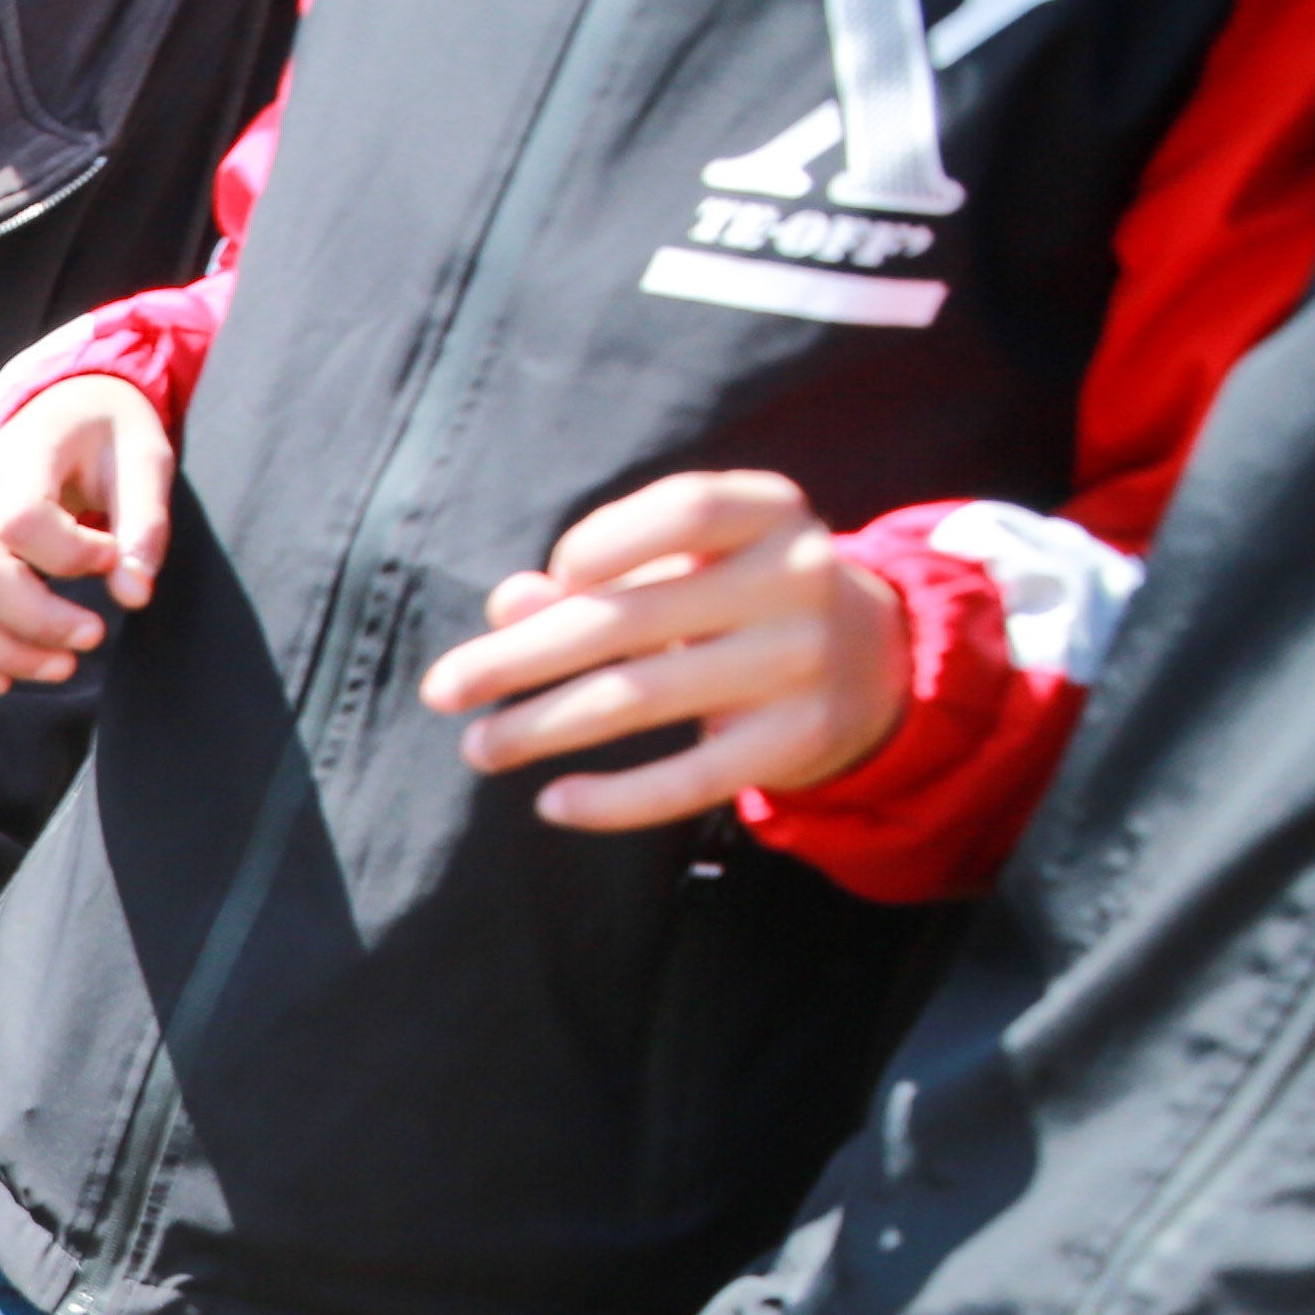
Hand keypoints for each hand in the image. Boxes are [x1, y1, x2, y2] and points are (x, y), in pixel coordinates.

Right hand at [0, 373, 172, 691]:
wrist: (63, 418)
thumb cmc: (107, 442)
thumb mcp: (145, 461)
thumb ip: (146, 524)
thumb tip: (133, 594)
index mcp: (17, 448)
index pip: (20, 522)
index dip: (70, 558)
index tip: (112, 560)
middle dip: (39, 624)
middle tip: (93, 636)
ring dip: (3, 655)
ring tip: (60, 666)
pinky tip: (1, 681)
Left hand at [419, 470, 903, 828]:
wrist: (873, 663)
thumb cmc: (740, 599)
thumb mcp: (687, 566)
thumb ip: (598, 573)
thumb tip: (506, 605)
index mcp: (771, 513)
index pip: (683, 511)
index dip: (603, 541)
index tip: (553, 580)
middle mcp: (796, 578)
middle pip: (630, 618)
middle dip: (520, 657)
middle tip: (441, 690)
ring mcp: (801, 661)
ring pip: (642, 698)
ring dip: (542, 728)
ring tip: (479, 747)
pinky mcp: (798, 740)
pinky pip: (688, 778)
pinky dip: (613, 799)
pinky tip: (552, 803)